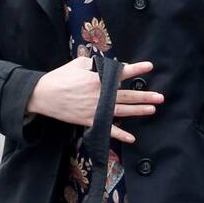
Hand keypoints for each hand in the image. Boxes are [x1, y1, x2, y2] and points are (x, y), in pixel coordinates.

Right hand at [26, 57, 163, 143]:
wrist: (43, 95)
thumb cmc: (60, 78)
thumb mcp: (77, 64)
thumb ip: (95, 64)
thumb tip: (107, 64)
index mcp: (97, 79)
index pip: (121, 73)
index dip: (136, 69)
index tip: (149, 67)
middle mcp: (99, 95)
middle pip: (127, 95)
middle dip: (145, 96)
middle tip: (160, 96)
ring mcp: (95, 109)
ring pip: (122, 110)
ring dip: (138, 110)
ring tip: (153, 109)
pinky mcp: (89, 120)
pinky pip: (107, 129)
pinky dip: (120, 134)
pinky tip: (132, 138)